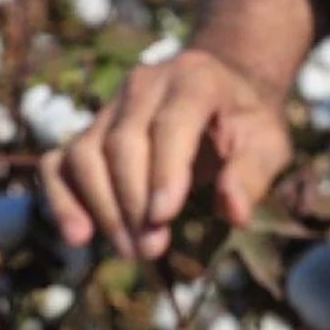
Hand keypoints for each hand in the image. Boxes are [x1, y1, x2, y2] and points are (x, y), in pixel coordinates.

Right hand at [39, 50, 291, 259]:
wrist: (223, 89)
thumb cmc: (248, 121)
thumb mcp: (269, 142)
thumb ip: (253, 173)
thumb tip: (235, 213)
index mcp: (196, 78)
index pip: (172, 123)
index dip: (164, 171)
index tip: (163, 217)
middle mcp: (145, 84)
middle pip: (122, 142)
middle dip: (133, 201)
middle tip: (151, 249)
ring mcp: (112, 106)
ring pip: (86, 153)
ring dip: (103, 207)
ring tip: (132, 251)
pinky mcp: (90, 130)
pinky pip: (61, 162)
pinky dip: (63, 199)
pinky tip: (80, 236)